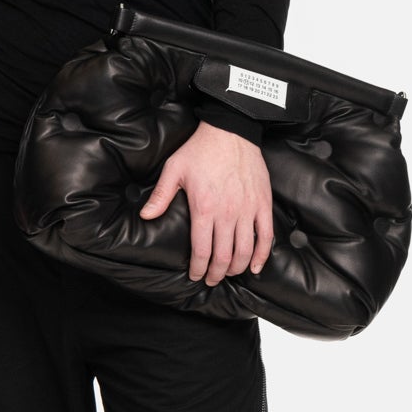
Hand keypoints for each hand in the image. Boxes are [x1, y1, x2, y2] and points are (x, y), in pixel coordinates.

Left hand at [137, 122, 274, 284]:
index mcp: (204, 209)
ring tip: (228, 273)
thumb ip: (160, 196)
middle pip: (224, 257)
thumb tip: (145, 216)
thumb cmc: (200, 150)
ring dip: (237, 268)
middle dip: (216, 274)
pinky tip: (255, 266)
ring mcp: (248, 210)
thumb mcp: (174, 169)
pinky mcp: (262, 204)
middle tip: (210, 279)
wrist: (231, 131)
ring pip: (245, 251)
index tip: (195, 275)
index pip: (201, 251)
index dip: (198, 269)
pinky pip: (266, 236)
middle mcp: (227, 214)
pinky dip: (262, 255)